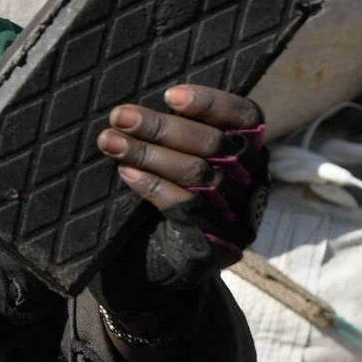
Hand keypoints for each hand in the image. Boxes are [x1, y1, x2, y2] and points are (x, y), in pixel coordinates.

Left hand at [95, 84, 267, 301]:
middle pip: (212, 143)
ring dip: (147, 152)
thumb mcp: (191, 161)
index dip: (210, 102)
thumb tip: (138, 105)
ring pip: (195, 172)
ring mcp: (237, 213)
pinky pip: (182, 205)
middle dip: (160, 126)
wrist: (175, 267)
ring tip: (109, 141)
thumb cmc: (179, 196)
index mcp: (252, 151)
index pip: (245, 116)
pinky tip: (126, 171)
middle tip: (119, 115)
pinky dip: (151, 185)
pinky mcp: (217, 242)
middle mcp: (252, 180)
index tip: (170, 95)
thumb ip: (182, 134)